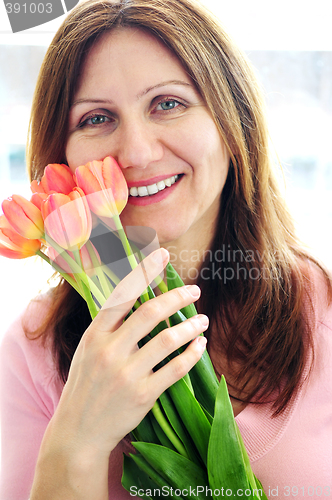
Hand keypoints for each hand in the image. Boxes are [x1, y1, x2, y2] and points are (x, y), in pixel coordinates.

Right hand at [43, 247, 207, 462]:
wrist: (78, 432)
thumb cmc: (86, 386)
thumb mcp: (88, 350)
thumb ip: (110, 327)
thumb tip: (139, 299)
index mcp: (94, 334)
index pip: (122, 294)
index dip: (145, 271)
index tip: (163, 254)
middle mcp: (109, 350)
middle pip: (151, 313)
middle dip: (177, 297)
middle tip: (195, 291)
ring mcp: (126, 374)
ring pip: (167, 339)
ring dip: (190, 326)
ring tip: (203, 320)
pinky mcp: (142, 395)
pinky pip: (175, 368)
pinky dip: (192, 354)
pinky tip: (200, 345)